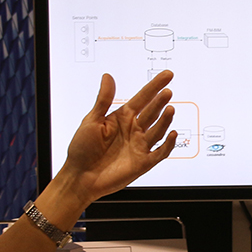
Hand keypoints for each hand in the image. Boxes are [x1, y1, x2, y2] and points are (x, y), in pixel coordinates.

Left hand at [57, 71, 175, 205]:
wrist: (80, 177)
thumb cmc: (82, 149)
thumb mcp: (91, 120)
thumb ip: (103, 99)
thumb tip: (107, 77)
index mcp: (122, 118)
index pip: (142, 98)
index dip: (155, 86)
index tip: (167, 75)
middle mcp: (133, 130)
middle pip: (152, 112)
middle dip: (160, 102)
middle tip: (167, 93)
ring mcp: (139, 146)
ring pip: (157, 130)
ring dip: (164, 120)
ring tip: (169, 109)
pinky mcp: (143, 162)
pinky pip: (160, 152)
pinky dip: (168, 144)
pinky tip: (171, 134)